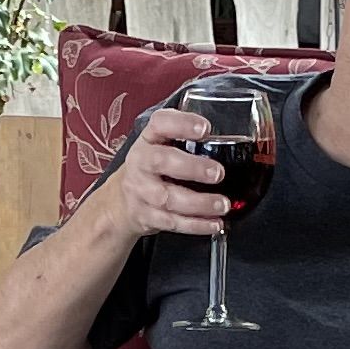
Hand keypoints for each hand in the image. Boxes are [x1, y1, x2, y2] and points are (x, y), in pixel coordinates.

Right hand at [101, 109, 238, 241]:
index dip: (182, 124)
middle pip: (161, 161)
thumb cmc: (150, 168)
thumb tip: (228, 138)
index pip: (160, 124)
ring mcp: (142, 191)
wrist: (121, 201)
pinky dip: (196, 225)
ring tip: (222, 204)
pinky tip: (214, 223)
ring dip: (199, 203)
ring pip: (168, 198)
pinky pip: (172, 222)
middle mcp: (142, 162)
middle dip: (192, 167)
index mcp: (149, 139)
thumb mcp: (161, 145)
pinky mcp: (147, 216)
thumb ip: (186, 138)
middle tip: (217, 172)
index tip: (204, 129)